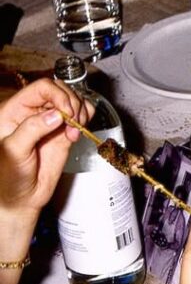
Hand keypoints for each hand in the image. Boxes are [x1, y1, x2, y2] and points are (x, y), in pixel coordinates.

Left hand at [0, 78, 89, 224]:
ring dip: (82, 111)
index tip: (66, 114)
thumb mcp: (14, 151)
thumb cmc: (9, 175)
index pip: (42, 88)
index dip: (58, 96)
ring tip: (75, 129)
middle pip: (61, 90)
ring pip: (74, 100)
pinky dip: (87, 118)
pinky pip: (82, 115)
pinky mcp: (65, 132)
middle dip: (73, 103)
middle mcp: (35, 111)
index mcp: (16, 110)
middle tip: (73, 123)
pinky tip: (79, 131)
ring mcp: (52, 121)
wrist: (22, 196)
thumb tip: (56, 115)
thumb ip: (32, 129)